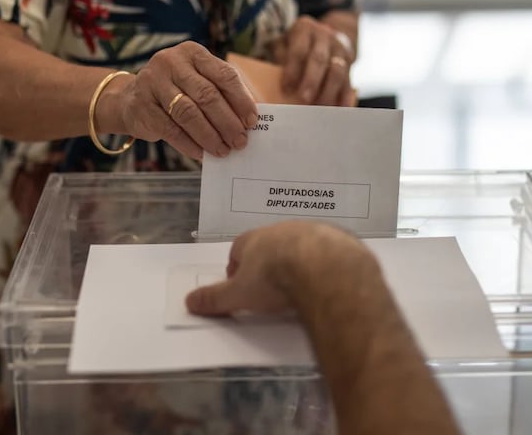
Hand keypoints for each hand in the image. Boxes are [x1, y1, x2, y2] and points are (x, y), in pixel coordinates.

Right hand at [115, 41, 257, 159]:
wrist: (131, 99)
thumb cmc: (176, 92)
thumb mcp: (198, 82)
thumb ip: (222, 94)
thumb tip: (250, 120)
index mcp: (193, 53)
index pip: (224, 75)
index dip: (241, 100)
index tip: (252, 122)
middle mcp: (172, 62)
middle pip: (207, 95)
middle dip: (227, 122)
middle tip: (240, 141)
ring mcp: (153, 82)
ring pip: (189, 113)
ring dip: (210, 136)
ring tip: (223, 150)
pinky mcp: (142, 105)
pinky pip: (170, 129)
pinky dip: (189, 144)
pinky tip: (201, 154)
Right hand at [185, 221, 374, 315]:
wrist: (325, 268)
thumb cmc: (275, 278)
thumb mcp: (238, 294)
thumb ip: (214, 298)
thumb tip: (189, 302)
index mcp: (256, 238)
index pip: (239, 248)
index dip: (238, 267)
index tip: (240, 285)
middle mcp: (285, 230)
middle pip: (272, 245)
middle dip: (270, 263)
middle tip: (271, 289)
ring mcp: (315, 233)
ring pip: (304, 246)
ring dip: (301, 263)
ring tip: (301, 288)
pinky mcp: (341, 243)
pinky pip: (332, 254)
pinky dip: (327, 267)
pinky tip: (328, 285)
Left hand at [279, 16, 354, 106]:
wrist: (325, 34)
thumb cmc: (297, 43)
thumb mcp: (284, 41)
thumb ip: (280, 56)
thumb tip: (276, 75)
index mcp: (304, 28)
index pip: (299, 49)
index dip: (292, 69)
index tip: (286, 87)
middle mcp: (324, 35)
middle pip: (319, 59)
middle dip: (311, 81)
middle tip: (304, 99)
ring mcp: (339, 49)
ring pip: (337, 70)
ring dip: (328, 90)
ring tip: (319, 107)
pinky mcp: (350, 63)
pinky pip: (349, 80)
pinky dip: (345, 96)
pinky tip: (339, 108)